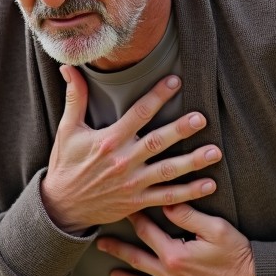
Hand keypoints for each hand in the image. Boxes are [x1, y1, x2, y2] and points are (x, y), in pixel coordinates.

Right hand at [40, 65, 221, 233]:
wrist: (61, 207)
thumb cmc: (65, 165)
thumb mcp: (67, 130)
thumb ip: (74, 98)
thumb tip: (68, 68)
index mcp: (109, 140)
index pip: (138, 114)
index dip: (157, 96)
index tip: (175, 81)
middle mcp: (123, 161)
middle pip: (157, 142)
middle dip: (181, 130)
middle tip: (201, 118)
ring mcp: (132, 184)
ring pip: (168, 171)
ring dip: (192, 162)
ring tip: (214, 152)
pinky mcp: (137, 202)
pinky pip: (167, 198)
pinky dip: (189, 193)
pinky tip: (209, 185)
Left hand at [96, 204, 257, 275]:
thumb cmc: (238, 253)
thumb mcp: (215, 228)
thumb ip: (187, 215)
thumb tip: (166, 203)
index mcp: (175, 254)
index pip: (147, 232)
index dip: (134, 218)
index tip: (123, 208)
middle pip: (137, 260)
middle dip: (117, 249)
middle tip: (100, 243)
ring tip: (112, 275)